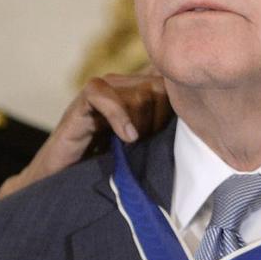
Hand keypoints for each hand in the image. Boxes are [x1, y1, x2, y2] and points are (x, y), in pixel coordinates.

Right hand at [0, 71, 171, 199]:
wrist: (62, 178)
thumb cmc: (107, 166)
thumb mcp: (145, 147)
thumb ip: (165, 130)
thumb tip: (199, 124)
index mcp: (139, 92)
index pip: (170, 81)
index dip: (179, 103)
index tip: (180, 130)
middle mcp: (122, 85)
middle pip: (160, 87)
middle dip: (161, 118)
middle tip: (150, 143)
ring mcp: (101, 91)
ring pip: (138, 92)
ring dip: (142, 122)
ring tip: (134, 145)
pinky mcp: (81, 103)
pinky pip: (103, 93)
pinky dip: (119, 116)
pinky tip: (127, 138)